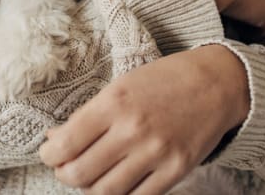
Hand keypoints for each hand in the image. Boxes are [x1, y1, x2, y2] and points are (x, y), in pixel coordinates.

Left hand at [39, 45, 248, 193]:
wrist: (214, 83)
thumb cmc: (163, 80)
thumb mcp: (120, 86)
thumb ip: (88, 115)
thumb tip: (54, 140)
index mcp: (113, 103)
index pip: (66, 144)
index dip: (49, 156)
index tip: (49, 154)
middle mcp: (132, 130)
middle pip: (80, 173)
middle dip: (66, 174)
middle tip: (67, 167)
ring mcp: (155, 154)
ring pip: (105, 192)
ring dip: (90, 188)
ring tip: (91, 176)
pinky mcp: (176, 171)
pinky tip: (117, 183)